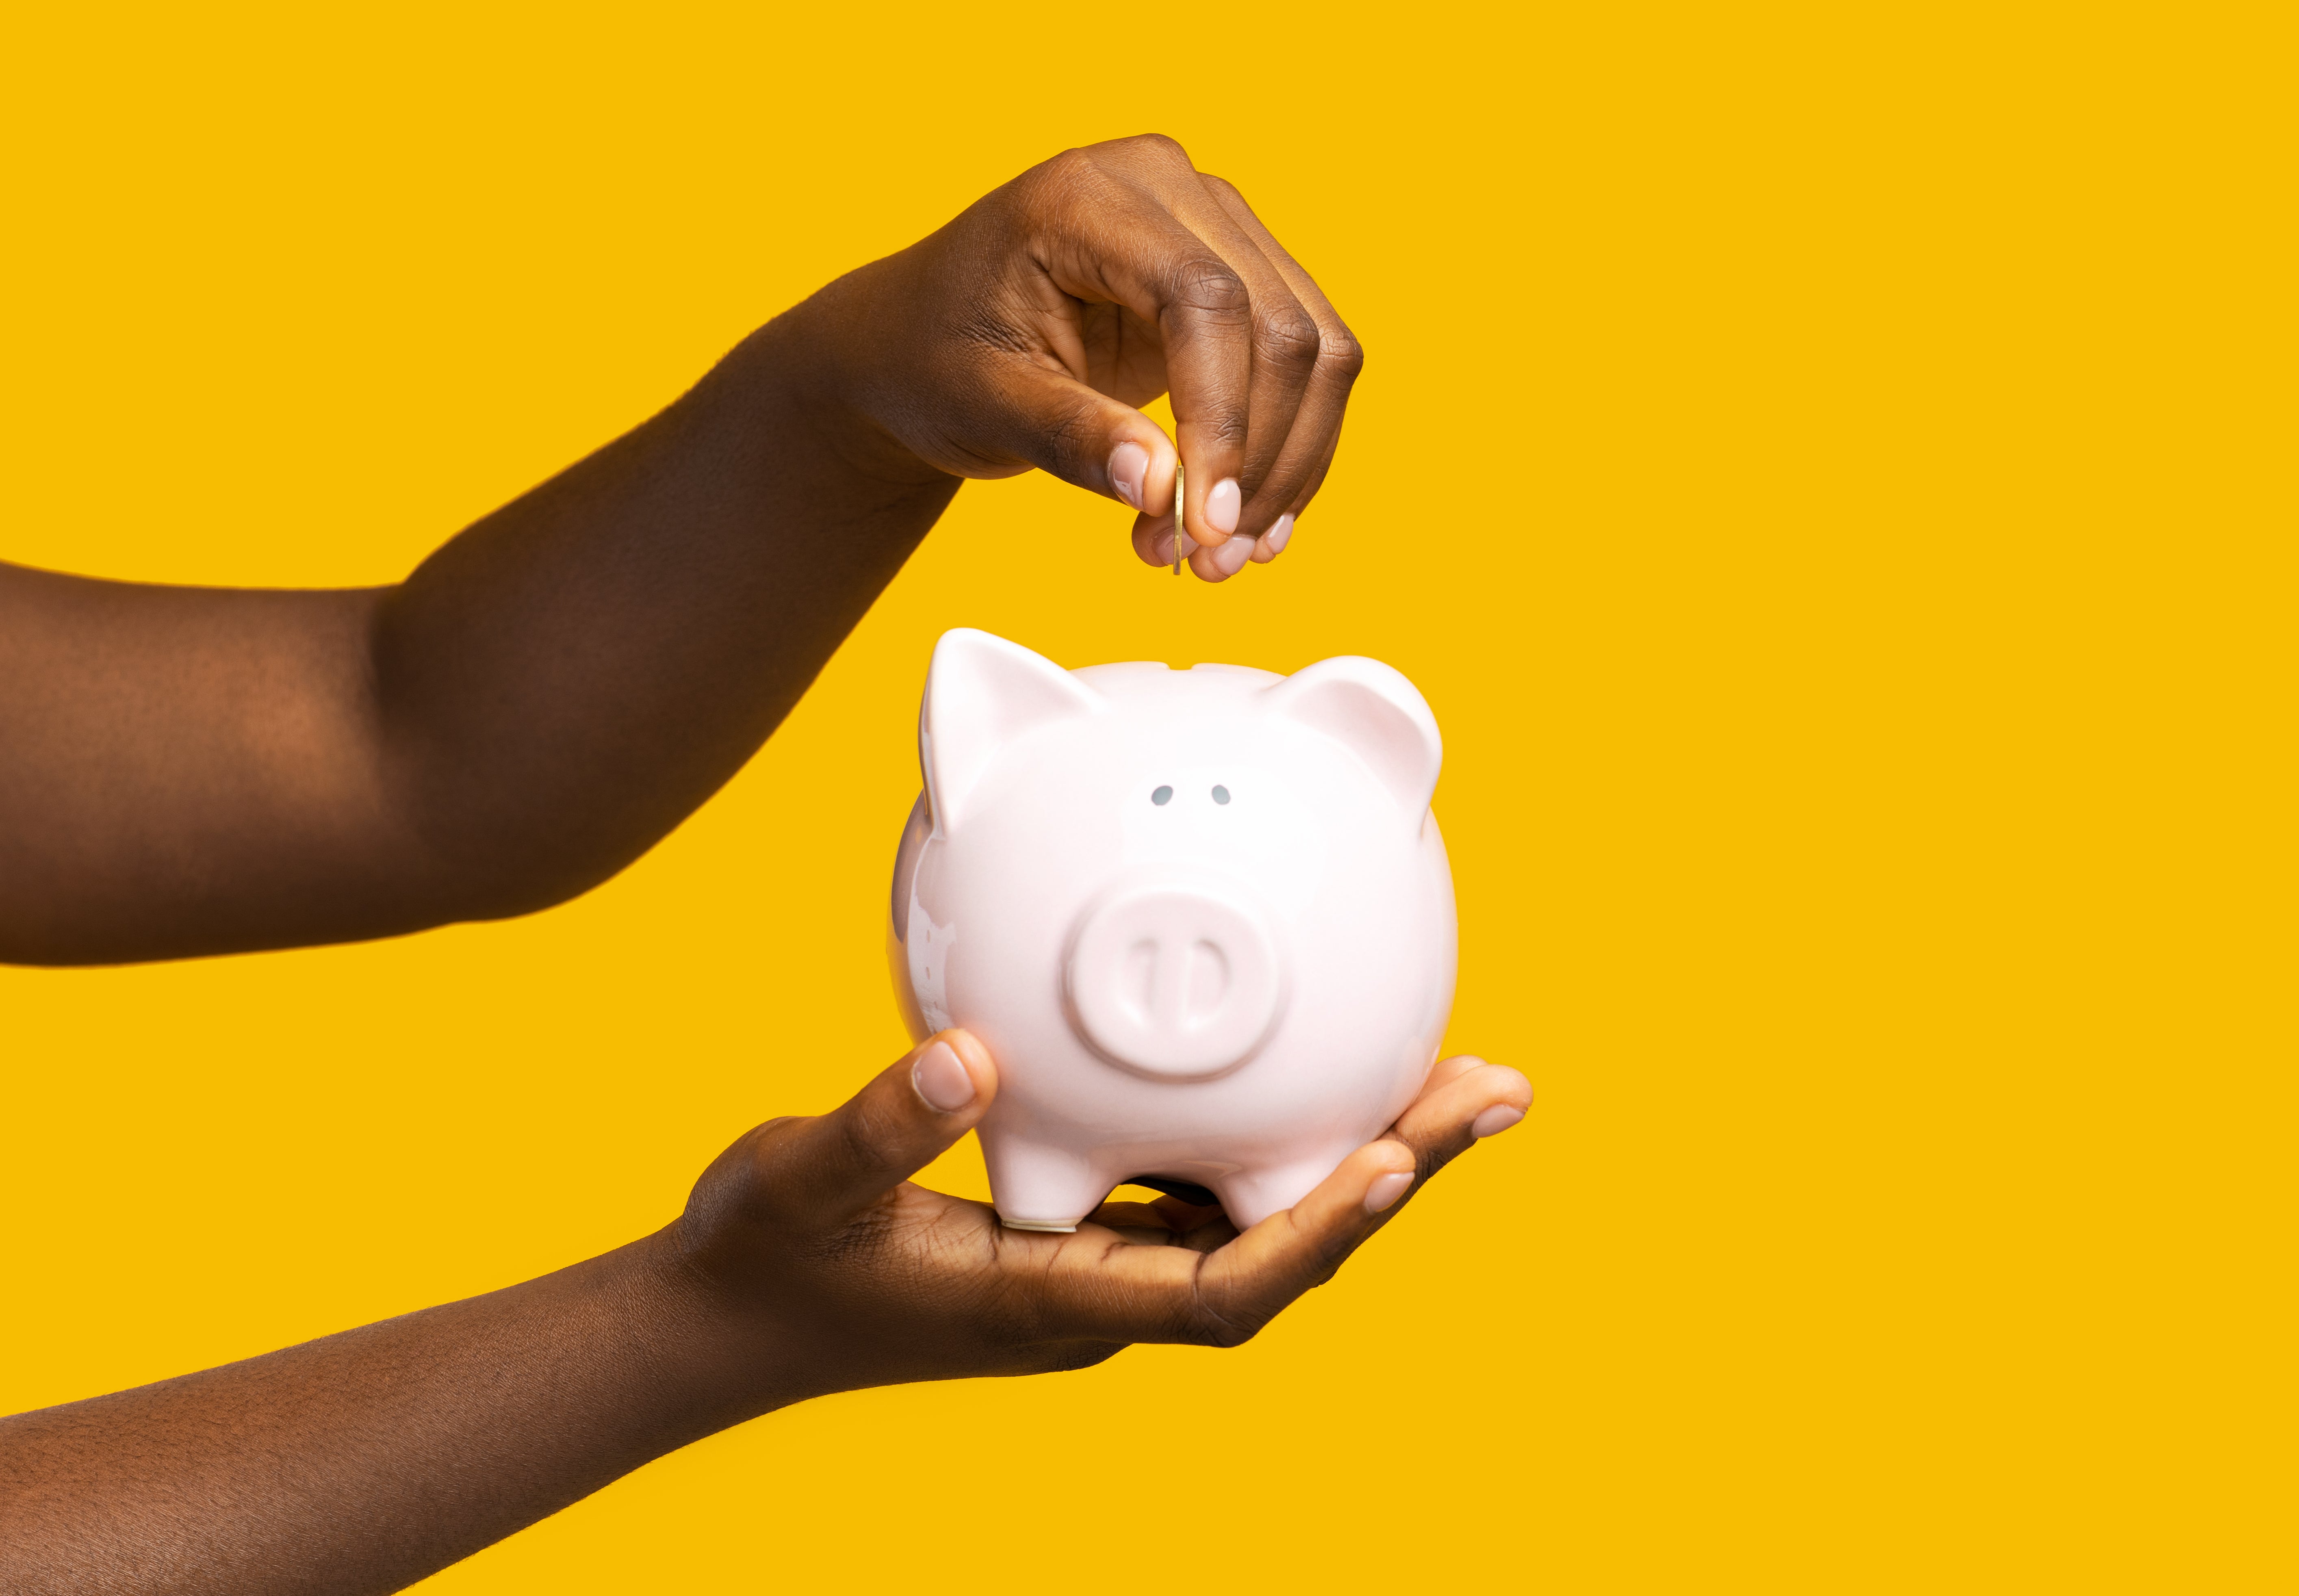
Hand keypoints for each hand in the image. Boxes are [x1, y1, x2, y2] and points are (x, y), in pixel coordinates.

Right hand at [663, 1033, 1531, 1391]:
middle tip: (1496, 1090)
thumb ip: (876, 1127)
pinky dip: (1276, 1132)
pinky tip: (1313, 1071)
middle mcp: (1104, 1291)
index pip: (1228, 1289)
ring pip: (1264, 1212)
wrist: (726, 1317)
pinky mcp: (1087, 1227)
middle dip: (1396, 1175)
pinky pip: (1212, 1181)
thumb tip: (969, 1058)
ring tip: (1455, 1076)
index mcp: (1058, 1300)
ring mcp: (1102, 1263)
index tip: (1402, 1158)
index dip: (1321, 1229)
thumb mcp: (801, 1183)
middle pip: (1287, 1246)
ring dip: (1362, 1152)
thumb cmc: (766, 1259)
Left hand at [787, 134, 1362, 582]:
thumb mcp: (981, 404)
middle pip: (1279, 326)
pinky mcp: (1242, 274)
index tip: (1203, 523)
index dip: (1222, 419)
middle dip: (1259, 461)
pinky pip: (1309, 364)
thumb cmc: (935, 357)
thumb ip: (1070, 437)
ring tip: (1220, 555)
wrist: (921, 339)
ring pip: (1316, 349)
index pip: (1205, 299)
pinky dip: (1291, 453)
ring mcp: (1216, 223)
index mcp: (1087, 194)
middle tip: (1206, 560)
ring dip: (1286, 468)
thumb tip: (1160, 489)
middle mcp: (1169, 185)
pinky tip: (1249, 522)